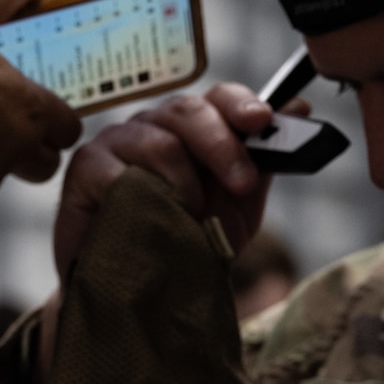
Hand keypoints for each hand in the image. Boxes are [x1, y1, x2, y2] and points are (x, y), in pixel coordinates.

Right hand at [51, 84, 288, 282]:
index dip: (241, 104)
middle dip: (222, 146)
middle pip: (187, 111)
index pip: (217, 97)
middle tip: (241, 186)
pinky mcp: (84, 170)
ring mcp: (116, 142)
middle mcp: (153, 124)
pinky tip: (149, 218)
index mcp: (191, 127)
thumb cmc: (186, 238)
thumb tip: (299, 108)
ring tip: (189, 218)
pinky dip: (141, 195)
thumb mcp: (236, 204)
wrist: (141, 287)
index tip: (263, 122)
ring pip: (157, 142)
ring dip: (185, 184)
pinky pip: (116, 171)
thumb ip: (262, 159)